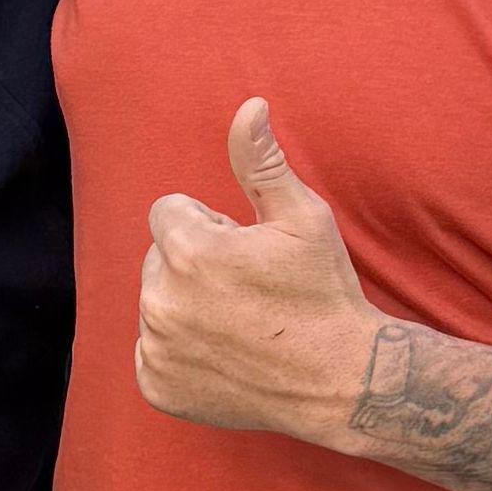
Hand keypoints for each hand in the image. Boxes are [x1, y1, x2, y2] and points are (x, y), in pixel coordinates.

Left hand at [134, 99, 380, 441]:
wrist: (340, 381)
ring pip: (156, 302)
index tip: (245, 250)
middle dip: (193, 263)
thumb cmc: (324, 292)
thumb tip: (249, 106)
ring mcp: (155, 347)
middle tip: (247, 289)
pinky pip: (152, 349)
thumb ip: (261, 162)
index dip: (210, 226)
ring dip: (186, 304)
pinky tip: (224, 354)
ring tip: (240, 321)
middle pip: (158, 257)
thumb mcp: (303, 218)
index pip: (168, 212)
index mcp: (189, 251)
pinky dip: (179, 351)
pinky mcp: (155, 384)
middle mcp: (161, 300)